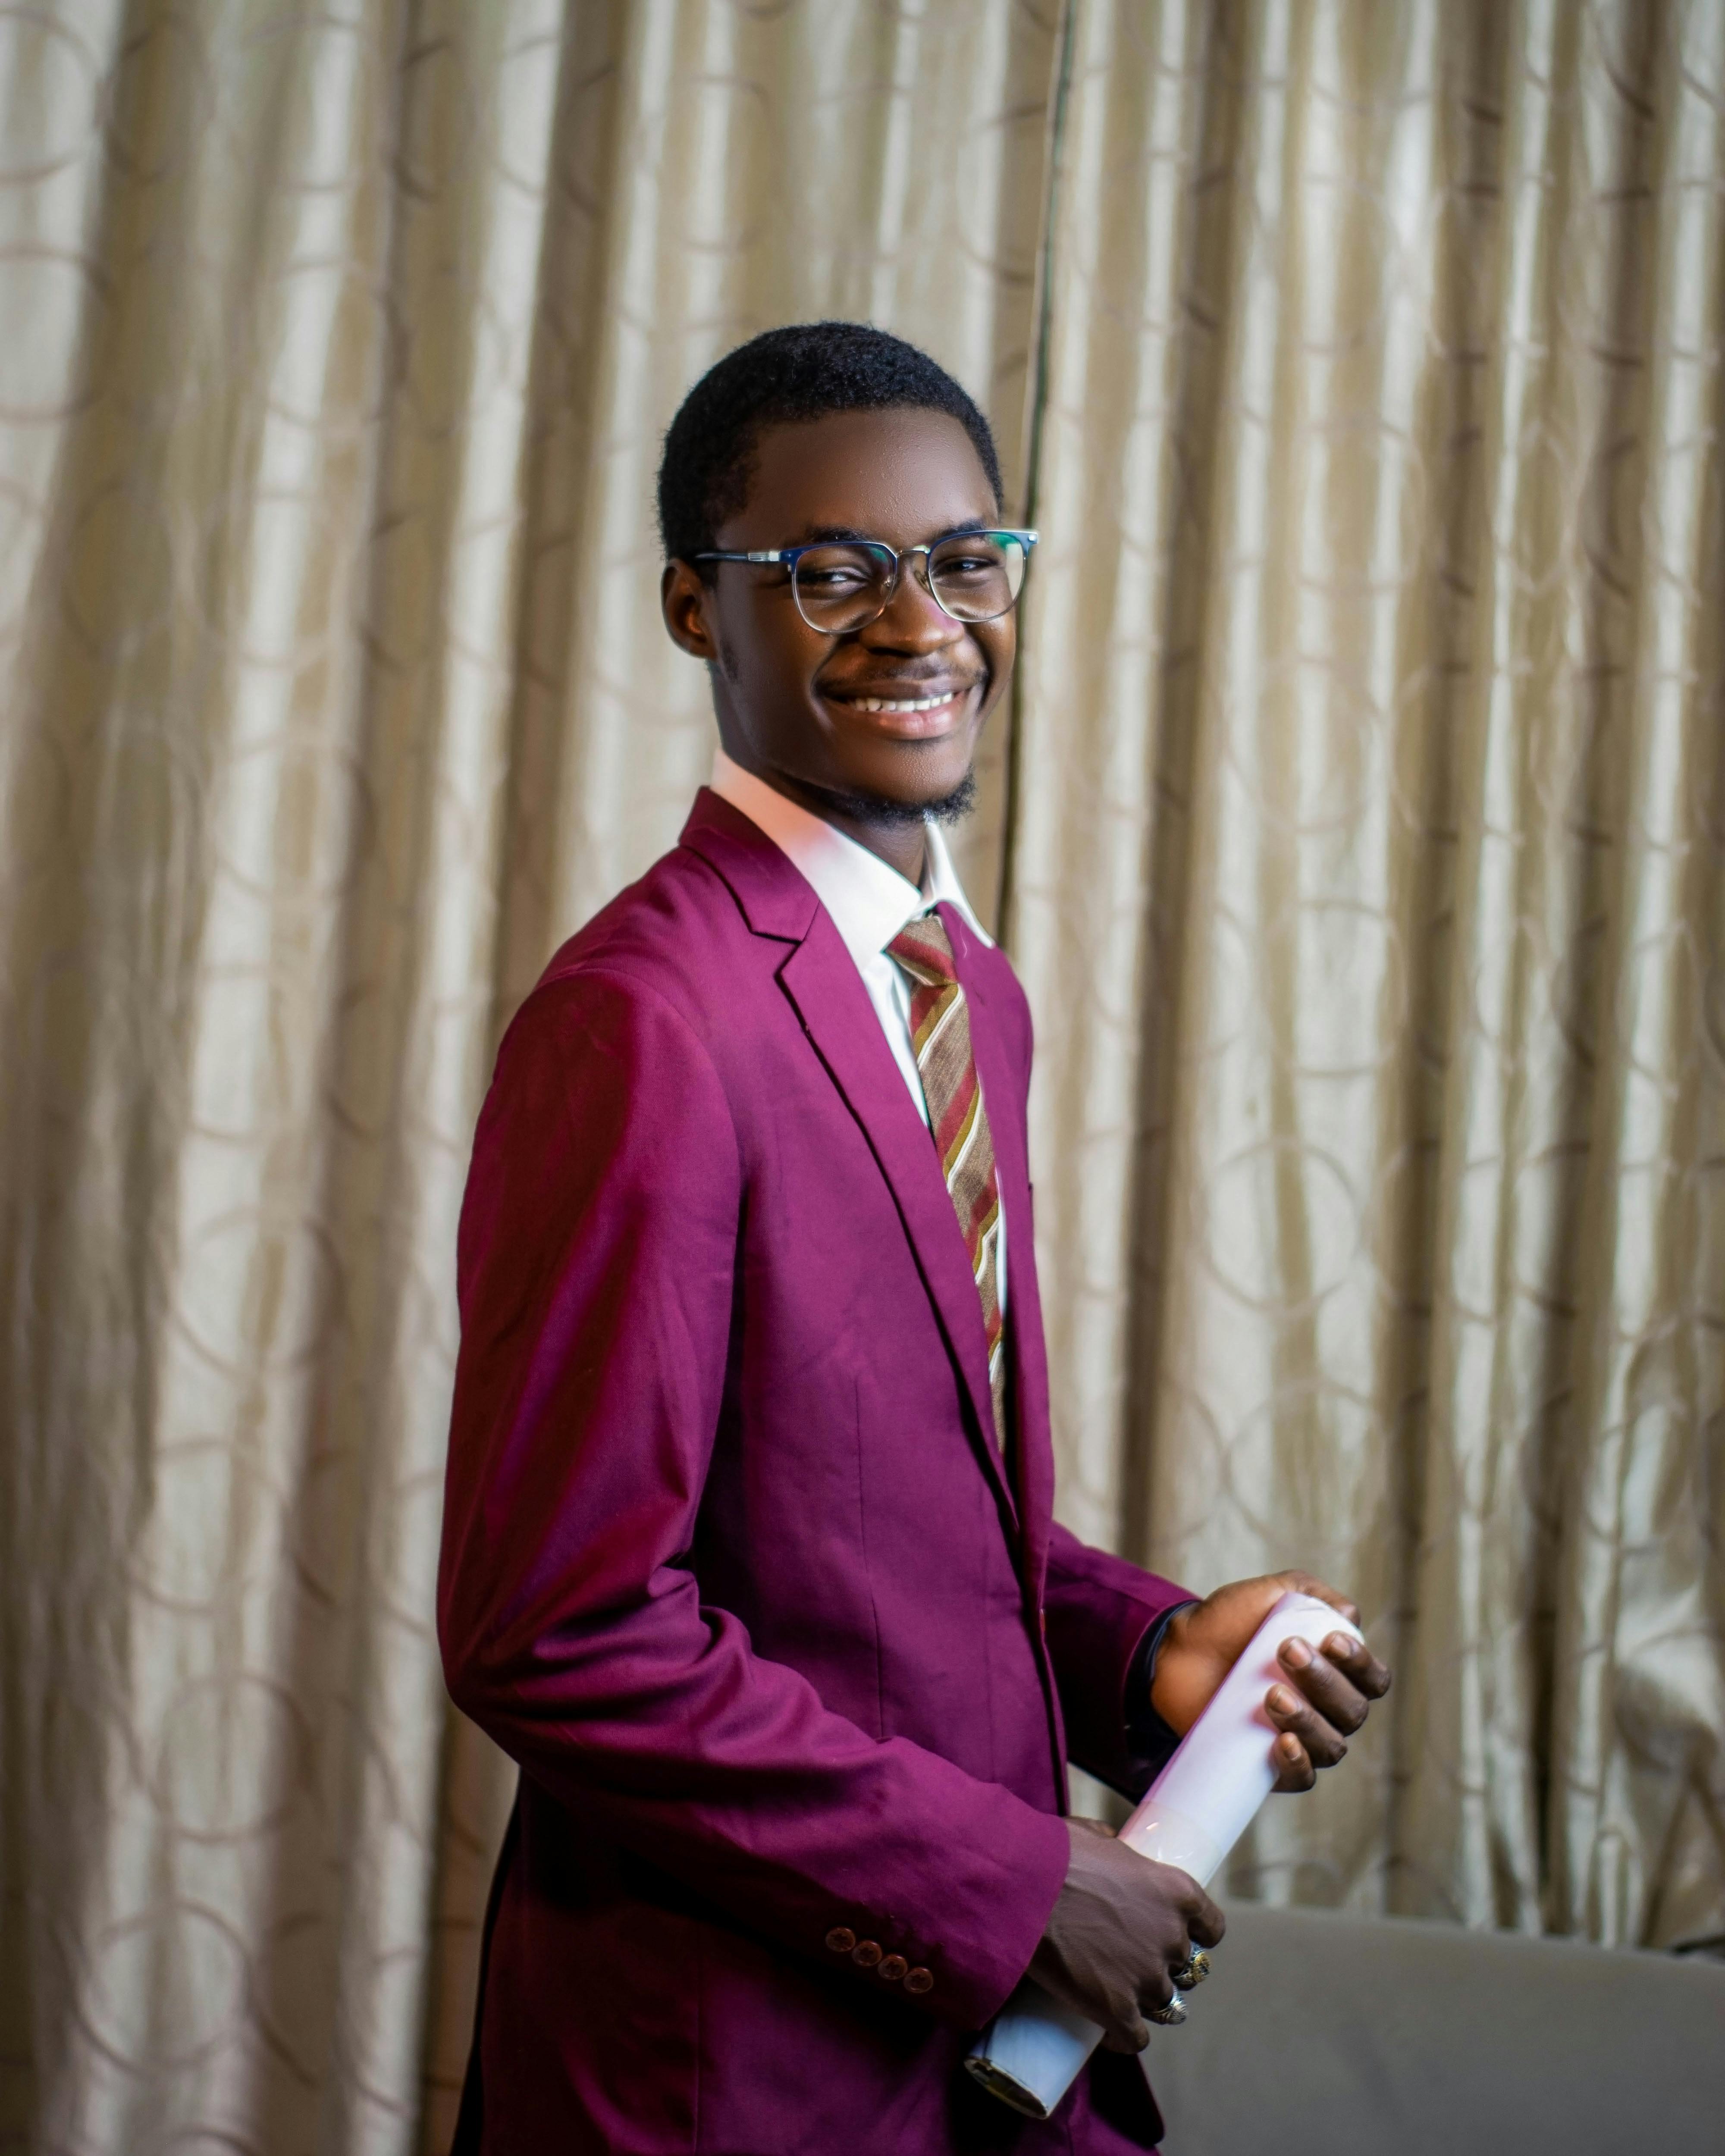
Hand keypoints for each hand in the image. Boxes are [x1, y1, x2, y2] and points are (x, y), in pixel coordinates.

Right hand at [1029, 1818, 1223, 2053]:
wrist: (1020, 1887)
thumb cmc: (1055, 1854)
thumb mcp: (1098, 1837)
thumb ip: (1119, 1852)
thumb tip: (1114, 1854)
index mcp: (1176, 1892)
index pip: (1212, 1928)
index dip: (1197, 1935)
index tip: (1181, 1936)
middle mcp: (1170, 1938)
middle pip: (1185, 1967)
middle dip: (1163, 1964)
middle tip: (1135, 1959)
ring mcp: (1146, 1977)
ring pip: (1164, 2003)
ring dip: (1146, 2000)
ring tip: (1120, 1994)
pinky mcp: (1117, 2009)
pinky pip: (1135, 2039)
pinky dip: (1123, 2038)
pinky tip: (1109, 2034)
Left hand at [1149, 1570, 1391, 1791]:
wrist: (1179, 1652)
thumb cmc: (1230, 1622)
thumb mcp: (1271, 1595)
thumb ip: (1312, 1595)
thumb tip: (1349, 1614)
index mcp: (1336, 1672)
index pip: (1372, 1679)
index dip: (1361, 1664)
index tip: (1331, 1641)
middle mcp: (1327, 1710)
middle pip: (1352, 1710)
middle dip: (1324, 1681)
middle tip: (1285, 1651)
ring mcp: (1302, 1739)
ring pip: (1331, 1745)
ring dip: (1308, 1718)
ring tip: (1272, 1694)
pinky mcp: (1273, 1765)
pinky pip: (1304, 1778)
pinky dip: (1299, 1763)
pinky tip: (1283, 1741)